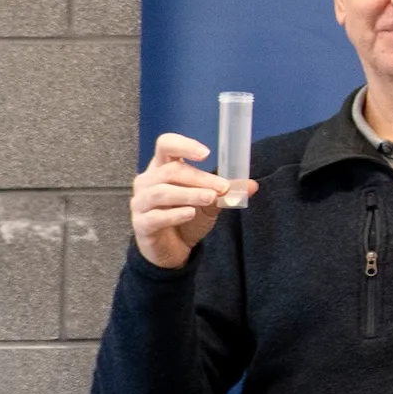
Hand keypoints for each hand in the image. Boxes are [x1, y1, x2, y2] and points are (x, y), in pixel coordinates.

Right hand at [129, 133, 253, 270]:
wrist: (171, 248)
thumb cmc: (187, 217)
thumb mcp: (209, 202)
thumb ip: (225, 192)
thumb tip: (252, 185)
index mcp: (162, 168)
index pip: (166, 145)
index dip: (184, 145)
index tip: (206, 154)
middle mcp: (147, 181)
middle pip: (170, 171)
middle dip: (199, 178)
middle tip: (223, 187)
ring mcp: (141, 202)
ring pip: (161, 192)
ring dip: (189, 194)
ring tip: (211, 198)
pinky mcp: (141, 224)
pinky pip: (155, 216)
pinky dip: (174, 214)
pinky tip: (190, 213)